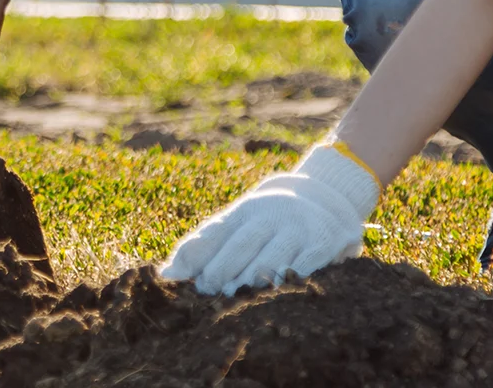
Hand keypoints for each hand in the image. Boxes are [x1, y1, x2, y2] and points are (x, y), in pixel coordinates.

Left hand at [161, 144, 379, 295]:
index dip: (198, 256)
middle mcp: (270, 214)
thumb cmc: (267, 222)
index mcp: (243, 211)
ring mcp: (299, 226)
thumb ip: (203, 248)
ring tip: (240, 297)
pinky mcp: (326, 240)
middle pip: (243, 243)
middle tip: (210, 293)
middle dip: (224, 269)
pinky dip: (294, 277)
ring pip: (274, 254)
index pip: (215, 232)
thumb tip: (166, 276)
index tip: (185, 280)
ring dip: (256, 277)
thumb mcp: (236, 226)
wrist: (324, 196)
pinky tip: (281, 293)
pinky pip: (309, 261)